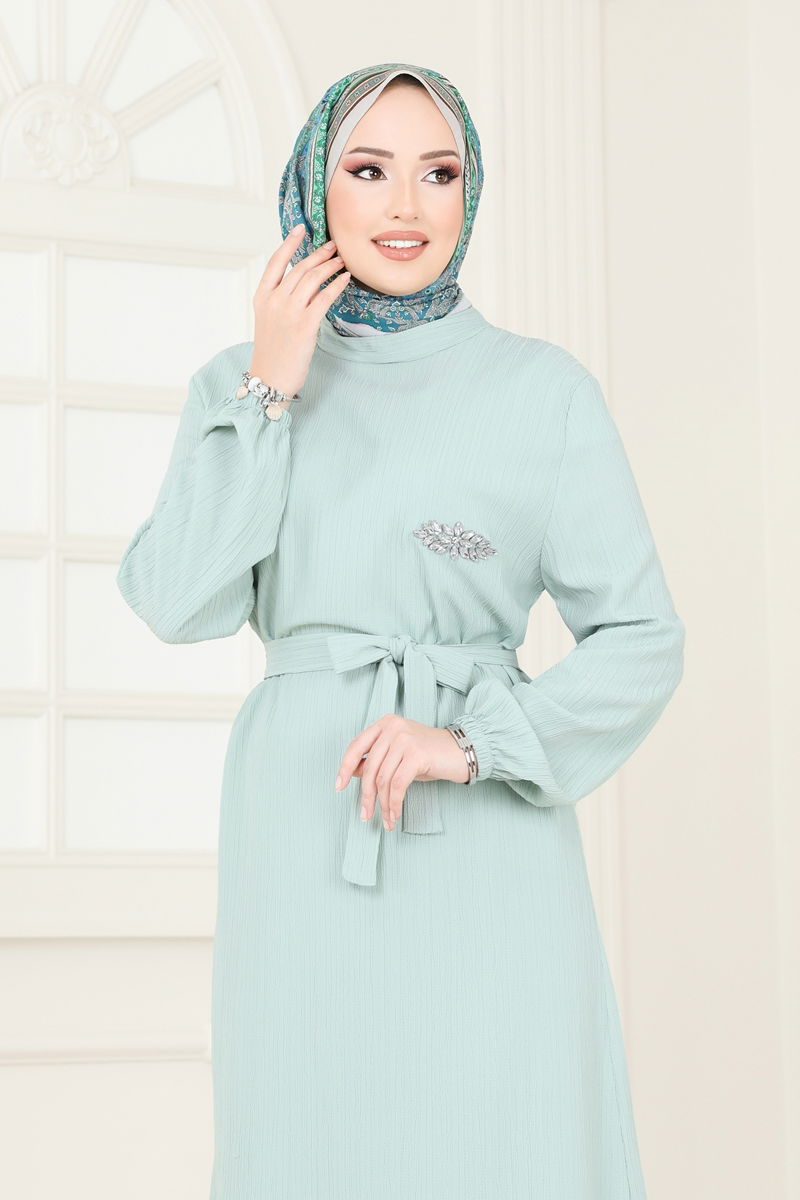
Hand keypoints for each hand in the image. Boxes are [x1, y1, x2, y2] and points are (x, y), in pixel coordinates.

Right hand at [248, 224, 349, 398]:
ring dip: (330, 267)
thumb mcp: (269, 321)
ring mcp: (289, 312)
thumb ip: (282, 300)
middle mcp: (274, 301)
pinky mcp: (305, 325)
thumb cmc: (272, 352)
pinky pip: (325, 297)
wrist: (270, 378)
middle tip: (333, 246)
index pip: (275, 262)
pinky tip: (345, 279)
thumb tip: (306, 284)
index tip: (301, 229)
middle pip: (299, 268)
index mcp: (262, 297)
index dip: (289, 243)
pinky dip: (337, 285)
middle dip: (318, 254)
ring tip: (341, 261)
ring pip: (313, 279)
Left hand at [333, 715, 469, 831]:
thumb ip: (378, 760)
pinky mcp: (416, 754)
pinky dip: (394, 803)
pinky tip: (395, 813)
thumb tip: (355, 773)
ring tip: (386, 819)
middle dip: (367, 796)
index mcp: (385, 723)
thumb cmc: (431, 754)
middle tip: (366, 814)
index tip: (339, 785)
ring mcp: (405, 739)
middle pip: (370, 767)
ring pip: (383, 779)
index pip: (356, 746)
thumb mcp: (399, 754)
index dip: (345, 767)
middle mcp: (393, 727)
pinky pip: (397, 785)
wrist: (462, 752)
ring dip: (383, 804)